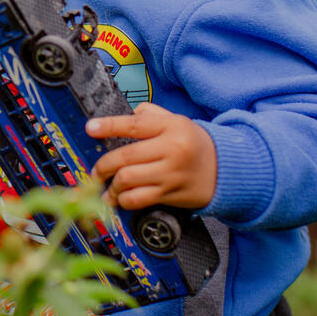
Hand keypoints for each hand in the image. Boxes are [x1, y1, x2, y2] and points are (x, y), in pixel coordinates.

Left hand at [85, 102, 216, 210]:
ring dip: (111, 186)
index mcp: (171, 127)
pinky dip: (124, 200)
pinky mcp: (171, 193)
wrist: (225, 169)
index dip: (108, 126)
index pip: (134, 125)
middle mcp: (171, 149)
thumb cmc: (195, 144)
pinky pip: (139, 198)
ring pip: (128, 180)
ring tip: (106, 188)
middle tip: (95, 172)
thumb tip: (127, 114)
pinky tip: (120, 199)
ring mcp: (171, 173)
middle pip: (125, 156)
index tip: (90, 129)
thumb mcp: (177, 121)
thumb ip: (151, 115)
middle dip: (103, 165)